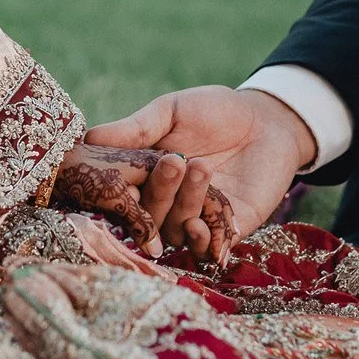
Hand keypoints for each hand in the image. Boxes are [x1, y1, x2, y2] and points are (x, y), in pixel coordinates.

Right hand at [85, 86, 314, 245]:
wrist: (269, 120)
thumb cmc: (215, 110)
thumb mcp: (170, 112)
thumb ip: (135, 128)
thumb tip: (89, 139)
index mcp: (147, 178)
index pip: (124, 196)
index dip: (118, 191)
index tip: (118, 173)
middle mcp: (167, 204)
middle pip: (149, 216)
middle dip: (160, 191)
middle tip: (174, 160)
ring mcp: (196, 219)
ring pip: (176, 229)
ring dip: (185, 203)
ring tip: (202, 166)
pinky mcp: (228, 230)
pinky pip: (208, 248)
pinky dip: (202, 242)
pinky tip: (200, 226)